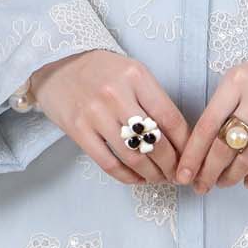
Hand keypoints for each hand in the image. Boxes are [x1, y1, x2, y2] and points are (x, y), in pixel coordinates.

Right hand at [25, 49, 189, 187]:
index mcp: (135, 75)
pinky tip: (137, 179)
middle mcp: (116, 93)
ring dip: (151, 174)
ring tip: (159, 178)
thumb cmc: (100, 72)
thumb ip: (153, 98)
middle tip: (177, 174)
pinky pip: (108, 162)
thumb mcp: (131, 72)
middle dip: (171, 165)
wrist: (56, 69)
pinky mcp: (78, 129)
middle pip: (154, 141)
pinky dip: (127, 176)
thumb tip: (179, 138)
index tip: (191, 157)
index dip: (185, 144)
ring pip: (133, 156)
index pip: (170, 117)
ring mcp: (95, 112)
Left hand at [175, 51, 247, 193]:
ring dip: (233, 175)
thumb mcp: (243, 80)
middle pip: (225, 144)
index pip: (207, 124)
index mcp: (236, 81)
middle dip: (209, 171)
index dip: (193, 155)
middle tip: (202, 186)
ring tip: (224, 183)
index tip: (182, 175)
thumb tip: (201, 148)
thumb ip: (223, 107)